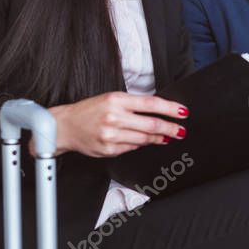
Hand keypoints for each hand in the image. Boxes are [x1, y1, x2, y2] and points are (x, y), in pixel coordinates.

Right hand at [31, 91, 188, 157]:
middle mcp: (114, 117)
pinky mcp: (108, 149)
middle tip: (181, 131)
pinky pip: (132, 148)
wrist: (65, 126)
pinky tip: (141, 141)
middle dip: (170, 129)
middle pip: (151, 125)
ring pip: (144, 139)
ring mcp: (111, 135)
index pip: (151, 104)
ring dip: (159, 139)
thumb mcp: (110, 99)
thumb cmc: (89, 111)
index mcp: (116, 100)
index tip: (183, 113)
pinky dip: (139, 145)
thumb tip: (158, 112)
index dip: (170, 109)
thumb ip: (133, 105)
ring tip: (167, 137)